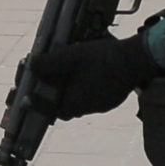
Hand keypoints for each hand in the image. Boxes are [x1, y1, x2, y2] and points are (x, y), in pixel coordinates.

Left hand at [30, 33, 161, 120]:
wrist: (137, 59)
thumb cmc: (103, 59)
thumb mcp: (72, 56)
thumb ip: (49, 62)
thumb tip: (31, 65)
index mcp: (74, 103)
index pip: (49, 109)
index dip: (36, 100)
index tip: (27, 92)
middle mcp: (86, 108)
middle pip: (62, 104)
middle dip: (51, 91)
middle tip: (44, 77)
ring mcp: (100, 104)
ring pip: (77, 99)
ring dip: (67, 87)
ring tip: (61, 71)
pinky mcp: (110, 97)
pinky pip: (90, 94)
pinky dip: (82, 85)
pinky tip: (82, 71)